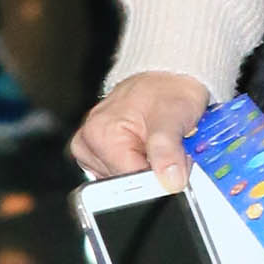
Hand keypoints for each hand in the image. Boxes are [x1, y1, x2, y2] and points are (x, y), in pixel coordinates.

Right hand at [72, 69, 209, 189]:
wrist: (168, 79)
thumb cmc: (168, 90)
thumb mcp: (173, 116)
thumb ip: (168, 150)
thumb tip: (170, 180)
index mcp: (99, 134)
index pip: (128, 182)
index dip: (157, 178)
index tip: (175, 164)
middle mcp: (88, 144)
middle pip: (126, 184)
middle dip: (154, 172)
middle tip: (170, 148)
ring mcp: (93, 151)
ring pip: (127, 183)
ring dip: (150, 170)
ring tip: (159, 144)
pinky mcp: (101, 157)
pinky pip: (126, 176)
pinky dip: (143, 167)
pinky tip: (150, 149)